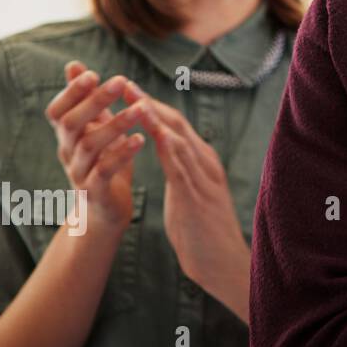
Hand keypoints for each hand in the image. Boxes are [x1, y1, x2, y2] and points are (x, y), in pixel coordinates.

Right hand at [45, 61, 147, 231]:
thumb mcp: (94, 128)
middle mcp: (68, 152)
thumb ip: (86, 100)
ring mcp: (79, 172)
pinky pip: (105, 171)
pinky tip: (141, 139)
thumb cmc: (102, 161)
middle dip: (94, 101)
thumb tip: (73, 64)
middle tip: (120, 81)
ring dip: (116, 124)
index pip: (57, 111)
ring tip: (141, 108)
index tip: (91, 73)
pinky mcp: (96, 191)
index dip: (70, 92)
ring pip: (90, 146)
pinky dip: (122, 154)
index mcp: (68, 136)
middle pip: (71, 124)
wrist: (104, 211)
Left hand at [132, 85, 248, 298]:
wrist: (222, 262)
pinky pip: (182, 167)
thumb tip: (171, 155)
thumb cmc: (203, 232)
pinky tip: (156, 133)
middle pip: (177, 124)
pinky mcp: (198, 196)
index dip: (152, 106)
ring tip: (134, 99)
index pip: (176, 126)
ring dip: (155, 118)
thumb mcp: (192, 194)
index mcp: (203, 163)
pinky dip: (169, 146)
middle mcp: (206, 164)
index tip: (129, 91)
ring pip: (179, 140)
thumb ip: (183, 172)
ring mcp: (204, 179)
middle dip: (149, 102)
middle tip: (124, 83)